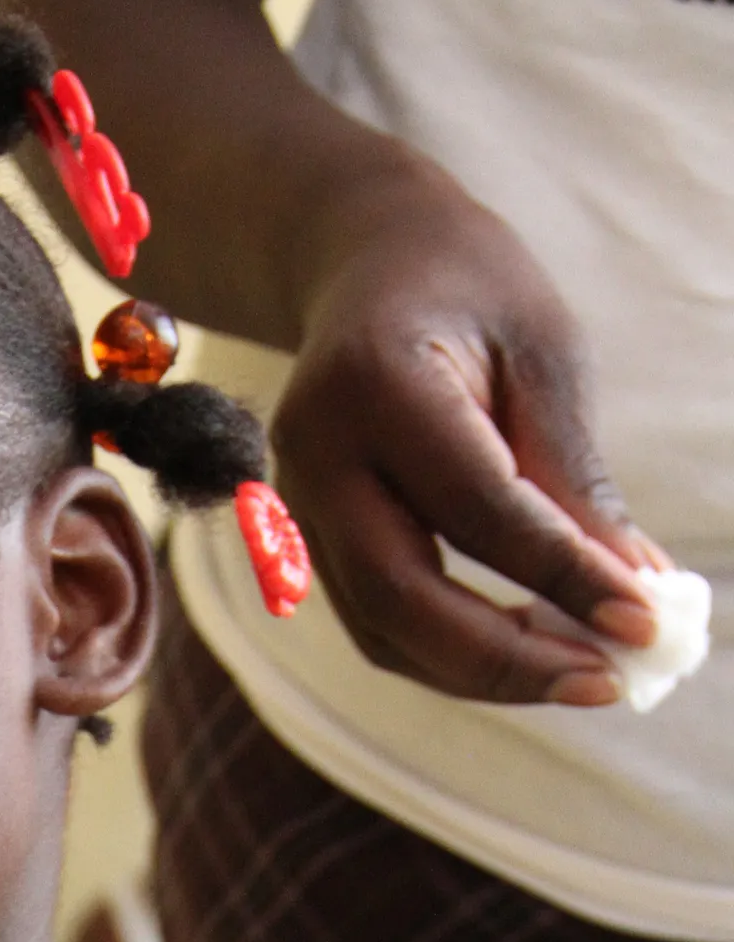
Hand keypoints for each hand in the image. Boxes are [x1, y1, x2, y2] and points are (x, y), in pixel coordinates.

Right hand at [272, 167, 664, 705]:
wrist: (363, 262)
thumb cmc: (468, 289)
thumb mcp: (541, 349)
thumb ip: (572, 470)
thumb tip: (631, 587)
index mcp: (376, 384)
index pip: (479, 508)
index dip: (564, 575)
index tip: (644, 621)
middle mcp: (316, 456)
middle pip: (403, 597)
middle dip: (510, 657)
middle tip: (607, 679)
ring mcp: (296, 508)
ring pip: (384, 632)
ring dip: (485, 671)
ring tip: (580, 673)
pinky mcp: (307, 544)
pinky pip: (379, 626)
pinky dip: (454, 655)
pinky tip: (527, 652)